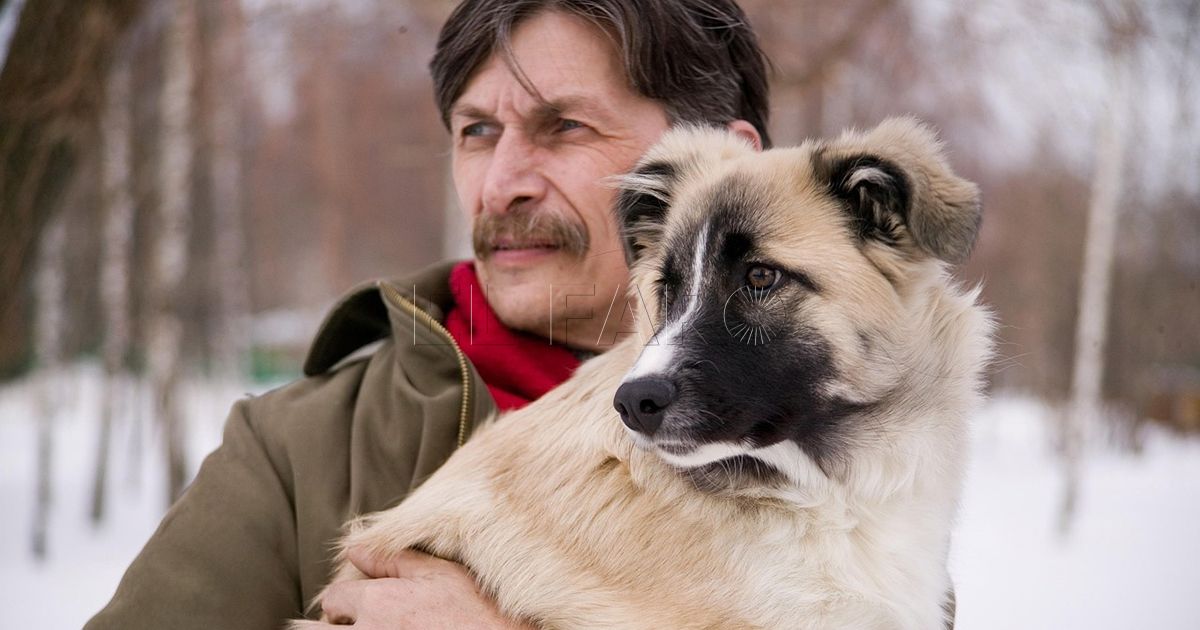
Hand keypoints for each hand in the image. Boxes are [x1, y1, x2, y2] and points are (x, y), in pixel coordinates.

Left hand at [313, 548, 534, 628]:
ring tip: (367, 629)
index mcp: (378, 602)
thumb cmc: (477, 611)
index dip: (343, 601)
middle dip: (333, 625)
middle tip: (357, 624)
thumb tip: (354, 548)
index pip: (334, 598)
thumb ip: (393, 558)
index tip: (358, 608)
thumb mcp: (440, 574)